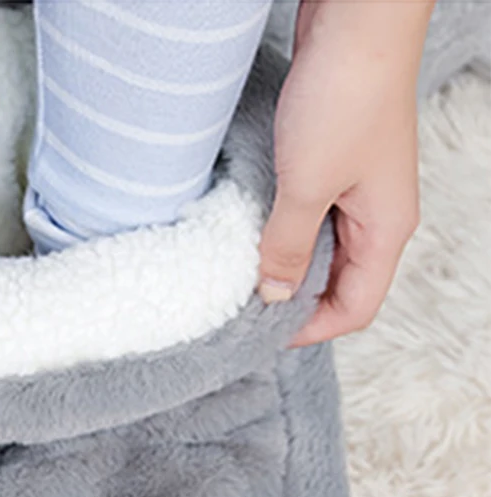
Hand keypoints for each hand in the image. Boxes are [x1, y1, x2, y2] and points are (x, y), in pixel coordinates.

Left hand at [258, 0, 433, 345]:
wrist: (355, 17)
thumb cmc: (346, 94)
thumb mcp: (306, 185)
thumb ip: (288, 245)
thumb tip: (273, 293)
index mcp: (386, 230)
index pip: (355, 308)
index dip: (311, 330)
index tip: (262, 332)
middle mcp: (378, 215)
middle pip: (339, 284)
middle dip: (295, 301)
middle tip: (244, 308)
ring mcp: (357, 189)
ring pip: (322, 250)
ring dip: (285, 264)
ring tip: (242, 272)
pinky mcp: (335, 163)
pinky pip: (309, 216)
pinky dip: (282, 231)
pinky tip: (250, 230)